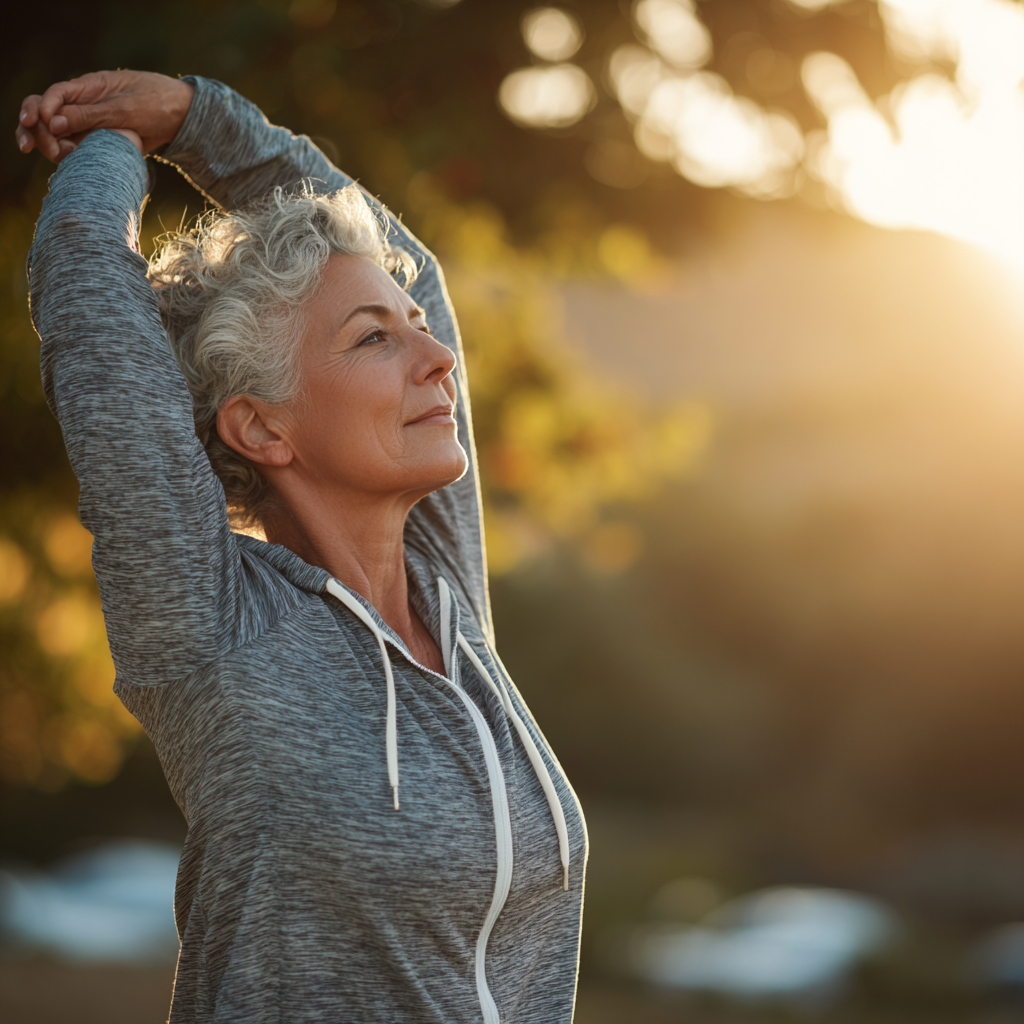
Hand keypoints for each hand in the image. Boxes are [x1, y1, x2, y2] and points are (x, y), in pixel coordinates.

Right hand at [15, 70, 193, 162]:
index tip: (40, 123)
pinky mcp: (101, 142)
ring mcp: (92, 125)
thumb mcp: (124, 108)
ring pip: (60, 135)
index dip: (41, 107)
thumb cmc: (156, 104)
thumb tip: (53, 122)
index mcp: (89, 88)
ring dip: (51, 146)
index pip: (55, 95)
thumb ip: (90, 116)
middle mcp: (85, 105)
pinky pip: (78, 150)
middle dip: (37, 129)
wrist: (182, 117)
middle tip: (42, 148)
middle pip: (48, 115)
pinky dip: (71, 157)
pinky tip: (72, 163)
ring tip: (60, 157)